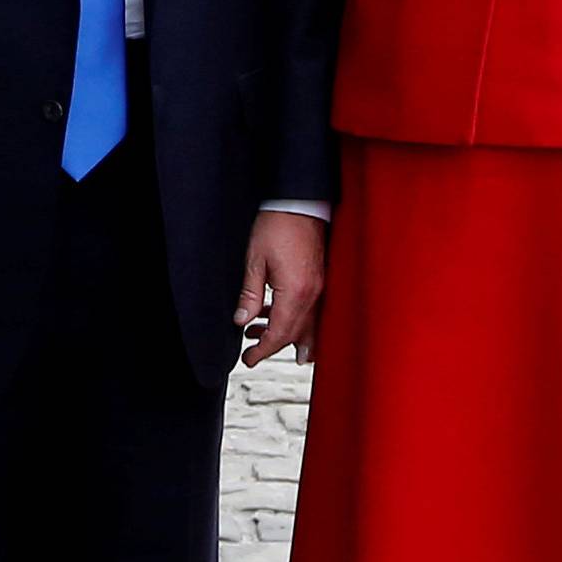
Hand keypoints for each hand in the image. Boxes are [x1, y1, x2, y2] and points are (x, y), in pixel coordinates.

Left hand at [236, 210, 326, 367]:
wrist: (300, 202)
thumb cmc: (277, 226)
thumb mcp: (255, 261)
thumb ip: (250, 295)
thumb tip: (241, 320)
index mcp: (295, 292)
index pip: (280, 333)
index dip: (263, 350)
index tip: (248, 359)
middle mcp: (313, 294)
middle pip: (296, 334)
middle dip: (273, 346)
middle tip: (251, 353)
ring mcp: (320, 287)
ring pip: (306, 325)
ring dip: (283, 334)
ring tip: (255, 332)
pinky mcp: (320, 279)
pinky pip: (310, 310)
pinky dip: (293, 319)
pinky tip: (272, 314)